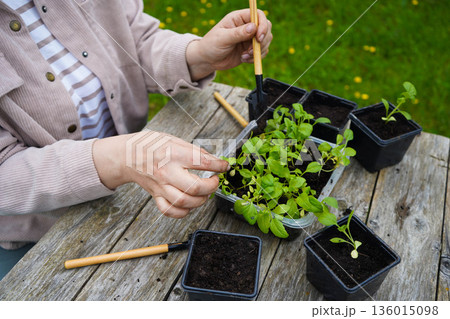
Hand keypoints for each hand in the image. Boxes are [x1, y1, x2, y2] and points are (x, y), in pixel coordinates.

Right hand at [93, 131, 228, 217]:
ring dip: (201, 200)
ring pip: (184, 202)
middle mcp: (167, 172)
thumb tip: (215, 161)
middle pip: (194, 188)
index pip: (202, 162)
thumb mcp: (175, 140)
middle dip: (211, 187)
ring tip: (204, 192)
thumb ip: (195, 151)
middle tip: (215, 181)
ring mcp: (160, 186)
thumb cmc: (151, 145)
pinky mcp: (156, 196)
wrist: (127, 155)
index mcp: (173, 154)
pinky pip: (170, 211)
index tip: (224, 167)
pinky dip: (184, 211)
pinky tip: (190, 203)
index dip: (218, 166)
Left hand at [186, 9, 272, 80]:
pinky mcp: (250, 49)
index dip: (262, 25)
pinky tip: (244, 59)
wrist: (208, 60)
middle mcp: (246, 26)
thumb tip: (254, 27)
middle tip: (250, 50)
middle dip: (262, 40)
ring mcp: (249, 38)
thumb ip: (238, 33)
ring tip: (244, 56)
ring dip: (258, 51)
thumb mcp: (223, 38)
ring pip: (266, 41)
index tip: (259, 37)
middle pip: (266, 27)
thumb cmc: (211, 45)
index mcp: (239, 18)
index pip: (258, 15)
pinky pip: (261, 52)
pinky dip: (256, 58)